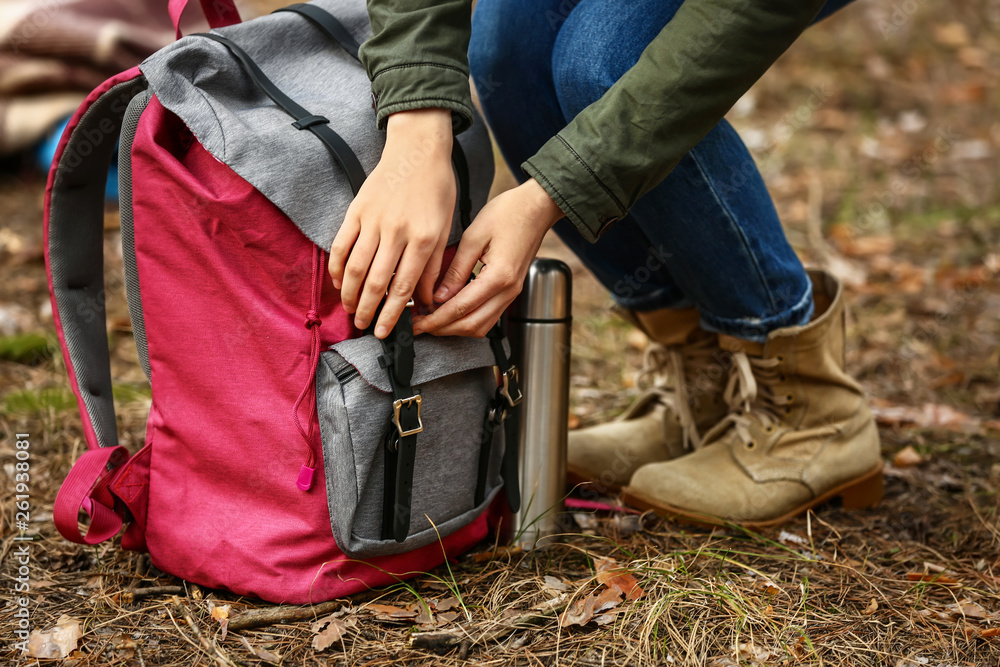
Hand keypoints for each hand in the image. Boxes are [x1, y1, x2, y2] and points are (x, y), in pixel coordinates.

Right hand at [329, 108, 454, 338]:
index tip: (384, 331)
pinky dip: (336, 267)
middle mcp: (397, 232)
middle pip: (377, 282)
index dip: (392, 314)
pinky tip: (337, 282)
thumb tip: (427, 300)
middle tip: (361, 327)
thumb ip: (433, 265)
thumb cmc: (436, 187)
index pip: (404, 287)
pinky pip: (342, 245)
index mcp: (424, 238)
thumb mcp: (445, 226)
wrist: (417, 148)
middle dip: (367, 310)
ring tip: (348, 310)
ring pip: (355, 267)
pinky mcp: (357, 210)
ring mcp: (374, 220)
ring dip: (348, 294)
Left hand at [412, 178, 563, 337]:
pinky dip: (468, 319)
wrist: (537, 207)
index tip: (417, 322)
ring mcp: (512, 293)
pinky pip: (489, 316)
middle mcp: (508, 290)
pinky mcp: (511, 290)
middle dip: (443, 329)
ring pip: (481, 326)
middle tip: (420, 325)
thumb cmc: (509, 213)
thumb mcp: (474, 237)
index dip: (435, 319)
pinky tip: (452, 311)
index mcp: (498, 277)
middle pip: (471, 325)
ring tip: (433, 319)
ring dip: (455, 327)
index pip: (460, 309)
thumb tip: (439, 295)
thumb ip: (456, 269)